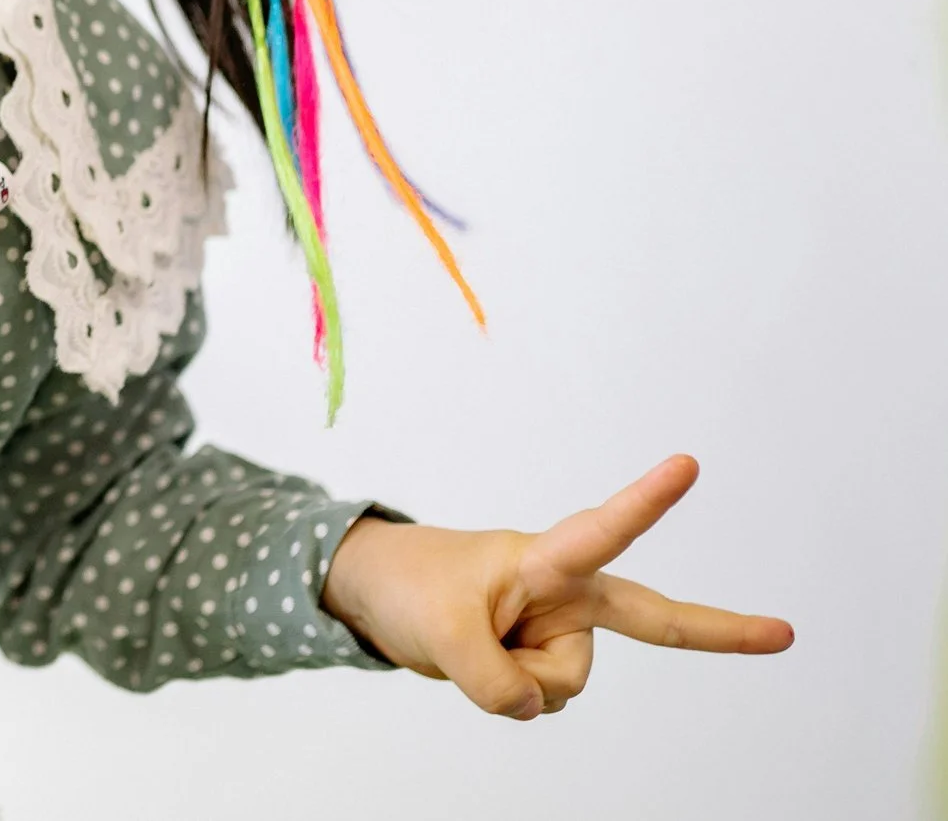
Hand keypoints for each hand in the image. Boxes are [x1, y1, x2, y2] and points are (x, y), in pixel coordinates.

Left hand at [319, 454, 793, 719]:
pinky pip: (541, 699)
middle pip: (648, 621)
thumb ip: (494, 680)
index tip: (688, 463)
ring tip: (474, 645)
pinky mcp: (546, 658)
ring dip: (514, 681)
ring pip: (562, 684)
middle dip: (719, 629)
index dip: (644, 502)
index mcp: (544, 560)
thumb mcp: (439, 634)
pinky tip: (483, 664)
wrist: (385, 597)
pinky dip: (508, 694)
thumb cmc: (413, 588)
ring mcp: (561, 627)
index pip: (600, 530)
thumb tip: (540, 707)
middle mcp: (567, 592)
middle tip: (784, 635)